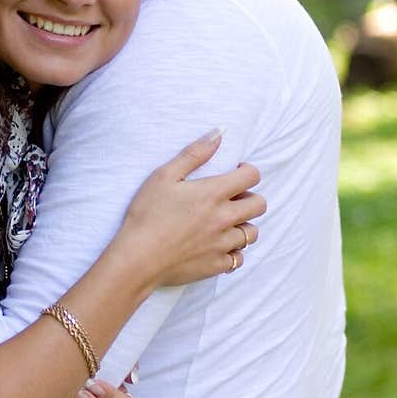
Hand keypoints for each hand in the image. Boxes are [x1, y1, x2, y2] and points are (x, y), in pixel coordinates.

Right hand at [122, 130, 265, 287]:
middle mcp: (224, 218)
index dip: (246, 172)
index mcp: (213, 193)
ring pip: (251, 233)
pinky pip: (238, 259)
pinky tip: (217, 246)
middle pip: (259, 205)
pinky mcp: (216, 265)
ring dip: (242, 225)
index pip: (252, 176)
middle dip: (250, 198)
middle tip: (231, 199)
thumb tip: (220, 133)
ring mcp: (222, 244)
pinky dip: (232, 252)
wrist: (137, 258)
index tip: (234, 175)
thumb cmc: (146, 215)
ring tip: (224, 224)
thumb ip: (194, 154)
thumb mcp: (164, 176)